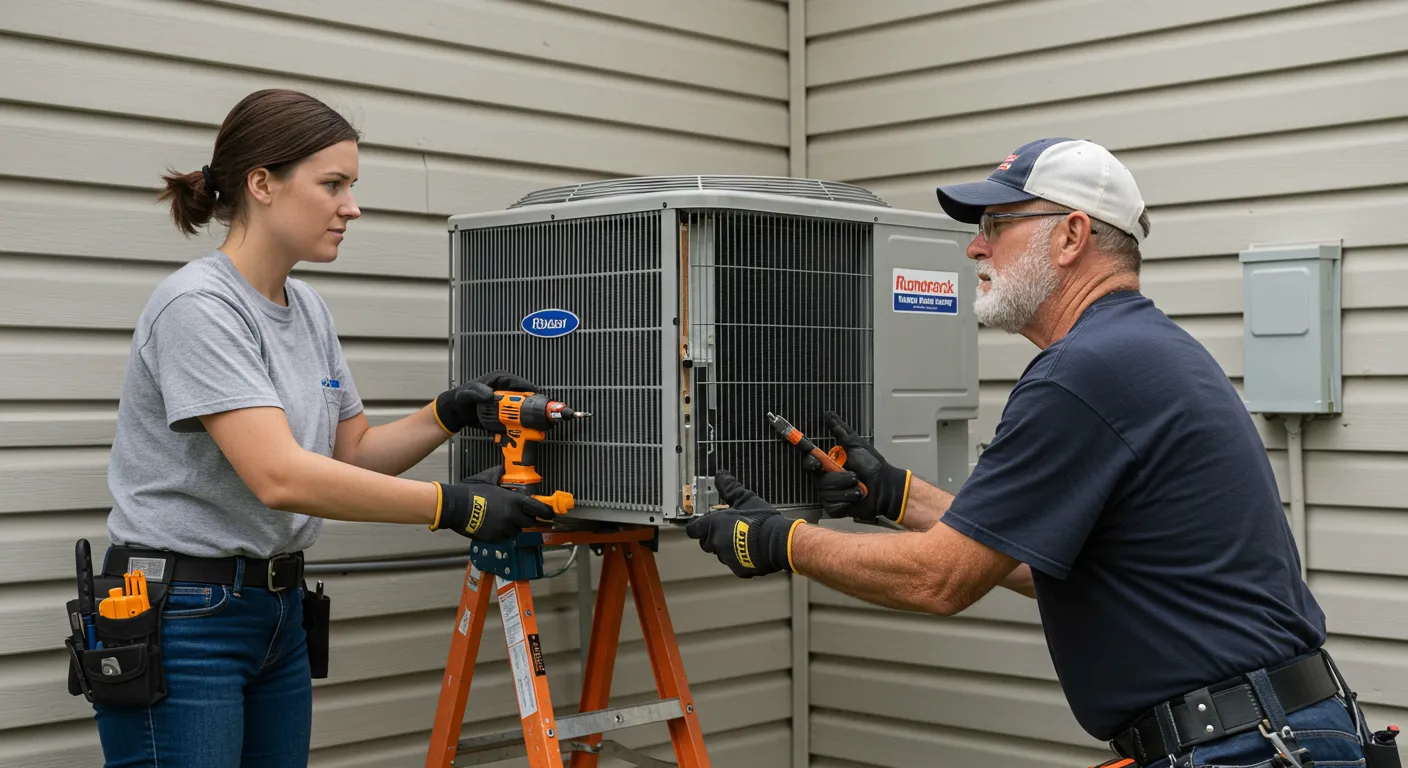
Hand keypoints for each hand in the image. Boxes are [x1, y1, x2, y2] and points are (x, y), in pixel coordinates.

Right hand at [430, 465, 555, 542]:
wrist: (457, 507)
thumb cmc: (472, 492)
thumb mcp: (488, 478)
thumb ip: (500, 475)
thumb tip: (503, 469)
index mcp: (514, 501)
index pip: (538, 509)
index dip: (546, 512)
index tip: (551, 514)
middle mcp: (513, 516)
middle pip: (530, 522)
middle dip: (527, 519)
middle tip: (522, 515)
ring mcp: (504, 528)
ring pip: (517, 531)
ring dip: (514, 526)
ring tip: (503, 519)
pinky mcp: (495, 538)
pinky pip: (505, 537)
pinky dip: (503, 533)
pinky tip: (495, 526)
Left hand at [432, 370, 536, 433]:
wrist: (457, 412)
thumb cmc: (461, 398)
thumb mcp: (467, 394)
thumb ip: (476, 392)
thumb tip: (491, 395)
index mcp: (500, 379)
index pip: (521, 383)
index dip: (530, 391)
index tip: (536, 401)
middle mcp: (506, 389)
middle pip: (525, 396)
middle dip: (530, 406)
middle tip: (533, 416)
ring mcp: (506, 400)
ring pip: (523, 407)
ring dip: (526, 416)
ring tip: (528, 424)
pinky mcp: (505, 410)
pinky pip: (516, 415)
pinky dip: (518, 422)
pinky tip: (518, 428)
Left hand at [685, 470, 804, 577]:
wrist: (777, 542)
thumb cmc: (760, 520)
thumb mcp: (745, 498)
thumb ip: (729, 487)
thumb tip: (721, 475)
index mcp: (714, 525)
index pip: (693, 529)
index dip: (697, 526)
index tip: (701, 524)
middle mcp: (716, 543)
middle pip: (706, 542)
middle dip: (713, 537)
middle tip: (727, 529)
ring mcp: (726, 558)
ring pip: (720, 554)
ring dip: (726, 548)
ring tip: (742, 539)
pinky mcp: (738, 569)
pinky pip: (734, 564)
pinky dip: (740, 558)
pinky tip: (750, 550)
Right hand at [802, 410, 911, 523]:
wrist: (886, 488)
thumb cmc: (873, 467)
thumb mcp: (856, 445)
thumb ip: (841, 430)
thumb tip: (829, 415)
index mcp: (829, 464)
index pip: (810, 462)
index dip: (811, 462)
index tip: (816, 461)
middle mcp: (826, 479)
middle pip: (818, 479)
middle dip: (837, 477)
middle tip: (853, 475)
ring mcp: (829, 494)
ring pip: (826, 492)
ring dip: (845, 488)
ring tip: (859, 485)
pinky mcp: (834, 507)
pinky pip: (833, 504)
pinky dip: (847, 498)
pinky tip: (856, 496)